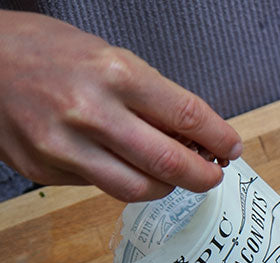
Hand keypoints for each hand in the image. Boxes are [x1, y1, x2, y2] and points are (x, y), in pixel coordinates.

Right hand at [0, 11, 241, 201]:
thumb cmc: (45, 51)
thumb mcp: (108, 56)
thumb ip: (152, 97)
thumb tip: (195, 135)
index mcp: (115, 74)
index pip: (189, 117)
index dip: (220, 138)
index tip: (230, 147)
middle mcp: (91, 113)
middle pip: (170, 164)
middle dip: (203, 175)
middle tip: (212, 174)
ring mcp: (64, 146)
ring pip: (138, 188)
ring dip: (167, 187)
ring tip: (173, 176)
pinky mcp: (44, 169)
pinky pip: (101, 188)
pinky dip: (124, 180)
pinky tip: (127, 166)